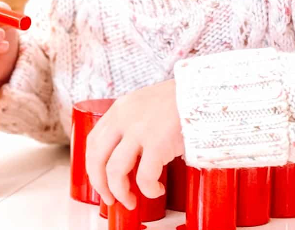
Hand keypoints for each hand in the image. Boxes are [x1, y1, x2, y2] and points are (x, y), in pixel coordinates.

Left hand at [85, 80, 183, 208]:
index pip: (93, 142)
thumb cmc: (179, 101)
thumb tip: (126, 154)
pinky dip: (148, 190)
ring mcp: (139, 131)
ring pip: (115, 171)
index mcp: (119, 109)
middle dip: (100, 184)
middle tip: (110, 198)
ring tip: (131, 201)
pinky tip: (156, 190)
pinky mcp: (157, 143)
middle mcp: (124, 119)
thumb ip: (131, 123)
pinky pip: (144, 177)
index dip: (92, 166)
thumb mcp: (145, 104)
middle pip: (97, 158)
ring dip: (120, 192)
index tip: (100, 180)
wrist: (202, 92)